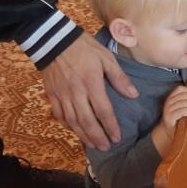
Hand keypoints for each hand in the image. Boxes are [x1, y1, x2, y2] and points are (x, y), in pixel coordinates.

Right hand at [42, 32, 137, 150]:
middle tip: (106, 147)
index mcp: (91, 82)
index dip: (110, 126)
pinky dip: (67, 126)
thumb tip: (134, 95)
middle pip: (87, 120)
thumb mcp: (106, 57)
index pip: (103, 110)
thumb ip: (119, 78)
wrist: (52, 40)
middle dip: (97, 136)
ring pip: (72, 121)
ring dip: (83, 135)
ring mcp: (62, 94)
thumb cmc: (83, 47)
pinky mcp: (52, 94)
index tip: (117, 137)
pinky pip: (59, 115)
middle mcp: (76, 92)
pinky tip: (75, 131)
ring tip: (93, 145)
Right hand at [160, 85, 186, 131]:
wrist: (167, 130)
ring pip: (185, 103)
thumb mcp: (181, 106)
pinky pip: (183, 111)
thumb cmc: (177, 117)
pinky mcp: (170, 117)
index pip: (180, 88)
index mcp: (171, 97)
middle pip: (185, 95)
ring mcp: (168, 109)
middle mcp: (168, 101)